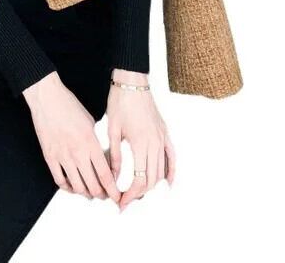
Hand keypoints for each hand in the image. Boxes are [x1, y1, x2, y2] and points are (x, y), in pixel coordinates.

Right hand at [23, 72, 120, 203]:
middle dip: (102, 195)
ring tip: (90, 193)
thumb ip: (96, 141)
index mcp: (91, 143)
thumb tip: (100, 156)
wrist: (47, 98)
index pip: (106, 175)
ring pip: (77, 187)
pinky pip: (59, 180)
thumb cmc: (68, 105)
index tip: (117, 196)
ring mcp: (62, 156)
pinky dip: (67, 188)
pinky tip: (72, 186)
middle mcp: (78, 153)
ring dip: (86, 194)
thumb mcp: (91, 122)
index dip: (113, 190)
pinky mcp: (49, 157)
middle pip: (93, 185)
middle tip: (105, 195)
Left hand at [106, 69, 175, 212]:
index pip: (138, 179)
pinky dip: (171, 172)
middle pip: (151, 179)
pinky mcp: (165, 133)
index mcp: (140, 143)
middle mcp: (155, 143)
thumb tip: (112, 176)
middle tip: (126, 201)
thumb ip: (113, 155)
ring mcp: (162, 138)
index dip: (130, 194)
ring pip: (161, 171)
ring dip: (151, 185)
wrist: (132, 82)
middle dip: (139, 194)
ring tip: (138, 192)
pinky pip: (172, 157)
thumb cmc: (119, 102)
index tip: (121, 202)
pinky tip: (167, 184)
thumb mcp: (112, 129)